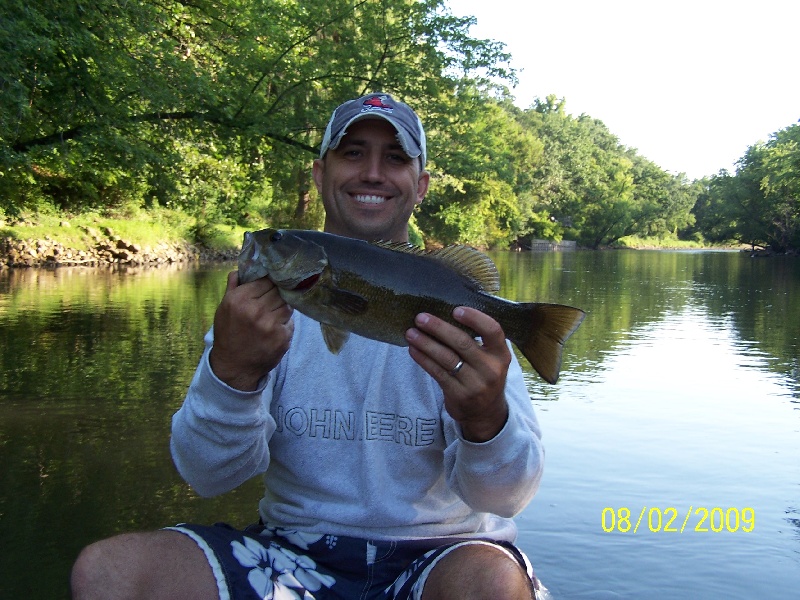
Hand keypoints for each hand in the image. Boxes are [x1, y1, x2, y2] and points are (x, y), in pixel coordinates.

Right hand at [209, 271, 293, 390]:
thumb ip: (233, 288)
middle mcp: (255, 310)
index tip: (271, 284)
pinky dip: (285, 322)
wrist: (234, 366)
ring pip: (287, 305)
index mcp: (239, 300)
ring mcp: (271, 324)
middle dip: (277, 294)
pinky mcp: (283, 337)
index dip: (269, 282)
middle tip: (274, 299)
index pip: (265, 280)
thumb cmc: (228, 335)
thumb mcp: (224, 309)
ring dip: (283, 307)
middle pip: (278, 291)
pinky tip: (276, 327)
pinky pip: (291, 321)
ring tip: (274, 313)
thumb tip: (240, 270)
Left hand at [405, 307, 510, 441]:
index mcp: (501, 354)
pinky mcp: (459, 394)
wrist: (485, 413)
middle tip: (421, 318)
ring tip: (410, 332)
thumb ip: (476, 340)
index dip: (475, 318)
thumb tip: (443, 314)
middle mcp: (491, 369)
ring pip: (446, 358)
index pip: (492, 331)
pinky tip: (413, 349)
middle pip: (462, 343)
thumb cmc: (483, 375)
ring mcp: (475, 384)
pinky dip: (423, 359)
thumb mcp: (490, 359)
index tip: (456, 310)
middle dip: (438, 328)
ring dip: (425, 343)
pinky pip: (437, 372)